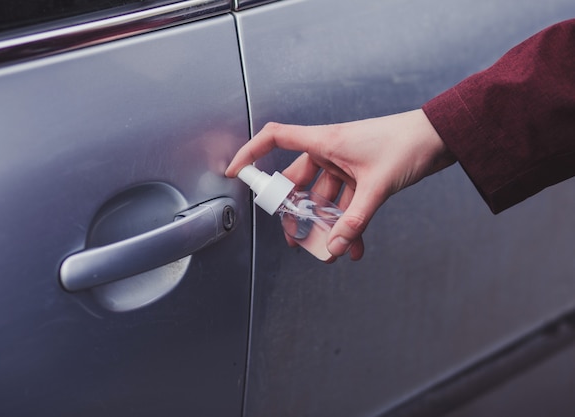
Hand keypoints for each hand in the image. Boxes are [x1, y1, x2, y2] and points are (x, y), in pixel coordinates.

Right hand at [225, 109, 455, 260]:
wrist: (442, 136)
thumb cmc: (408, 143)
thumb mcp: (377, 185)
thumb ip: (355, 218)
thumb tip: (338, 245)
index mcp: (325, 141)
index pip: (275, 138)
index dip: (251, 153)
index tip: (237, 172)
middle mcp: (331, 151)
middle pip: (298, 180)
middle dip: (296, 211)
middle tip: (294, 236)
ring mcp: (346, 163)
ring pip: (323, 196)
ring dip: (326, 222)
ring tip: (328, 248)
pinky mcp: (362, 174)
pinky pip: (347, 201)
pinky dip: (349, 222)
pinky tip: (356, 245)